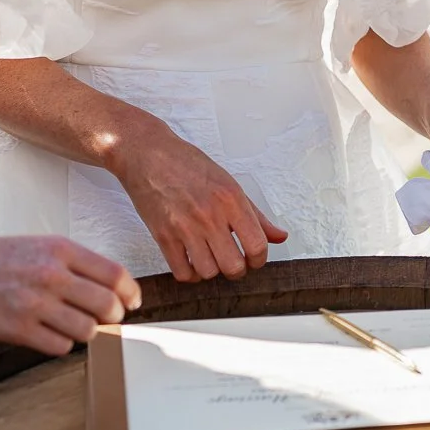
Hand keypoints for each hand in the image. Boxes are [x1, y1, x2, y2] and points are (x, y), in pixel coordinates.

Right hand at [0, 235, 142, 355]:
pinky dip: (61, 344)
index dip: (130, 293)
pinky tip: (50, 334)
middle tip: (108, 319)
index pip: (115, 274)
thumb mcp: (38, 245)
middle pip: (107, 305)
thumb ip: (73, 264)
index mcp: (60, 249)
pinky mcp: (17, 329)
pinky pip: (60, 346)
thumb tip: (110, 288)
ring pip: (88, 330)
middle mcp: (51, 275)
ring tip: (75, 326)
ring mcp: (34, 303)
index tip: (132, 303)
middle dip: (114, 317)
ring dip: (88, 333)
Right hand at [105, 121, 287, 280]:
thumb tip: (280, 236)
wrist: (149, 155)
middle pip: (234, 266)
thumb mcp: (230, 183)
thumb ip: (256, 214)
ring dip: (212, 270)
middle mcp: (210, 215)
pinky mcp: (163, 236)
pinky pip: (182, 272)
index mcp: (231, 200)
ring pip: (208, 272)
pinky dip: (190, 274)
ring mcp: (185, 227)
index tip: (254, 259)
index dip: (259, 259)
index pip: (257, 245)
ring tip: (211, 258)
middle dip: (237, 269)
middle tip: (233, 261)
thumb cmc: (188, 165)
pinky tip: (192, 261)